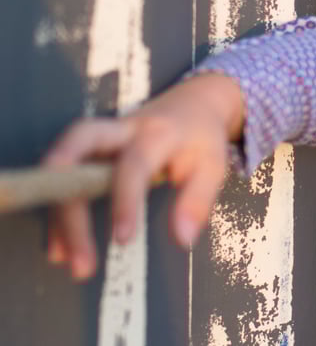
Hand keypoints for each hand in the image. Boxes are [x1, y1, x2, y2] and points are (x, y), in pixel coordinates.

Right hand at [43, 73, 243, 279]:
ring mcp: (103, 136)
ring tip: (61, 257)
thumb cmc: (201, 137)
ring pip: (65, 159)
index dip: (125, 200)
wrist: (194, 102)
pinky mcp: (91, 148)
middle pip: (80, 140)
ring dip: (58, 209)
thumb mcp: (213, 165)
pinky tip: (60, 248)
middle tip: (66, 244)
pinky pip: (65, 175)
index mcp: (157, 132)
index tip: (123, 240)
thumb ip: (198, 200)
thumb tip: (182, 239)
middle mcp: (123, 128)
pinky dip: (58, 210)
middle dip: (65, 189)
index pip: (134, 164)